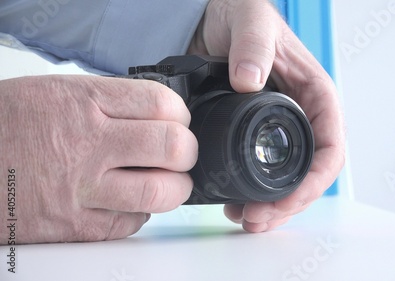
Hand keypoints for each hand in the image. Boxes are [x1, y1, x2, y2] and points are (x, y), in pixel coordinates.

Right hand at [0, 75, 196, 243]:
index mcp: (85, 103)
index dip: (180, 114)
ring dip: (174, 188)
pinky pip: (131, 223)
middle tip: (180, 153)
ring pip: (160, 192)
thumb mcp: (58, 92)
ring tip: (167, 181)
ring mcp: (82, 189)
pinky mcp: (75, 226)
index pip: (162, 104)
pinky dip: (139, 213)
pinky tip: (128, 201)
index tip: (177, 121)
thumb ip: (111, 102)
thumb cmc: (8, 124)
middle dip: (186, 151)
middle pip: (172, 147)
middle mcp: (87, 144)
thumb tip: (158, 112)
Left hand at [189, 0, 344, 231]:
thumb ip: (254, 46)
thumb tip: (249, 82)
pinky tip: (235, 204)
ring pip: (289, 180)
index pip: (330, 149)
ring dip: (273, 207)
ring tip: (245, 220)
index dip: (313, 182)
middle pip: (310, 174)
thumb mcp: (251, 21)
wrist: (211, 22)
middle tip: (256, 219)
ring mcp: (279, 130)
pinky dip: (254, 194)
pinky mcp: (255, 135)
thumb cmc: (241, 16)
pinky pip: (264, 172)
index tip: (286, 200)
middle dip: (289, 204)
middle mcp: (301, 117)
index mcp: (314, 95)